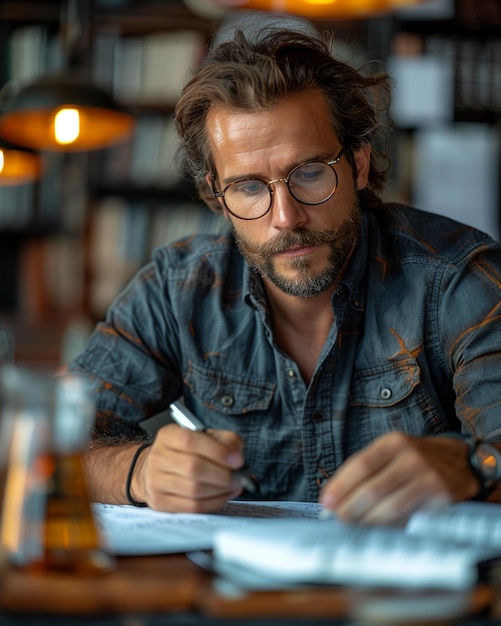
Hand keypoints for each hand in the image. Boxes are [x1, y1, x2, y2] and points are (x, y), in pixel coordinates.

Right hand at [130, 424, 244, 512]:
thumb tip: (237, 457)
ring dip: (220, 490)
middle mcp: (158, 457)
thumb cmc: (186, 451)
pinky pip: (192, 507)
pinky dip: (213, 503)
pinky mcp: (159, 502)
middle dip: (222, 474)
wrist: (154, 469)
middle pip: (193, 468)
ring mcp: (155, 481)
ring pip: (194, 490)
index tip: (238, 460)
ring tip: (234, 486)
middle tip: (239, 477)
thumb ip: (224, 439)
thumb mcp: (205, 436)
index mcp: (168, 435)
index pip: (191, 441)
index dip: (217, 451)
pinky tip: (223, 496)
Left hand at [319, 432, 479, 524]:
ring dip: (367, 521)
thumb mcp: (390, 453)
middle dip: (350, 509)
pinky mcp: (439, 496)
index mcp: (392, 442)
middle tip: (338, 520)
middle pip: (372, 488)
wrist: (459, 460)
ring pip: (389, 506)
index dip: (340, 486)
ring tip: (354, 527)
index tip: (326, 503)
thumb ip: (364, 471)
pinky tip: (378, 528)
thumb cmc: (413, 459)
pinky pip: (409, 516)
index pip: (360, 465)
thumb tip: (334, 498)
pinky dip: (390, 525)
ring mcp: (427, 476)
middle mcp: (410, 456)